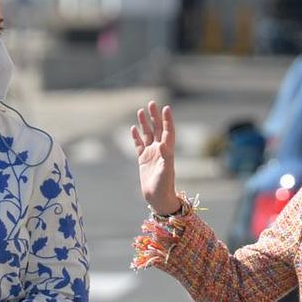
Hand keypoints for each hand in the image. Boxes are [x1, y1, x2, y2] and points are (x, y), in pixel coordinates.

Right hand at [130, 101, 181, 215]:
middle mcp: (160, 150)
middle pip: (157, 129)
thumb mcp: (165, 170)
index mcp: (168, 151)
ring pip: (147, 135)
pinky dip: (136, 137)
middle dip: (155, 116)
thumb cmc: (164, 186)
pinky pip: (139, 145)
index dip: (167, 120)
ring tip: (141, 111)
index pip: (168, 131)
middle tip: (151, 103)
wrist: (157, 198)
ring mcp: (151, 154)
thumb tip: (163, 143)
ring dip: (145, 123)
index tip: (166, 108)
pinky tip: (133, 128)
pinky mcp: (143, 160)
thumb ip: (165, 156)